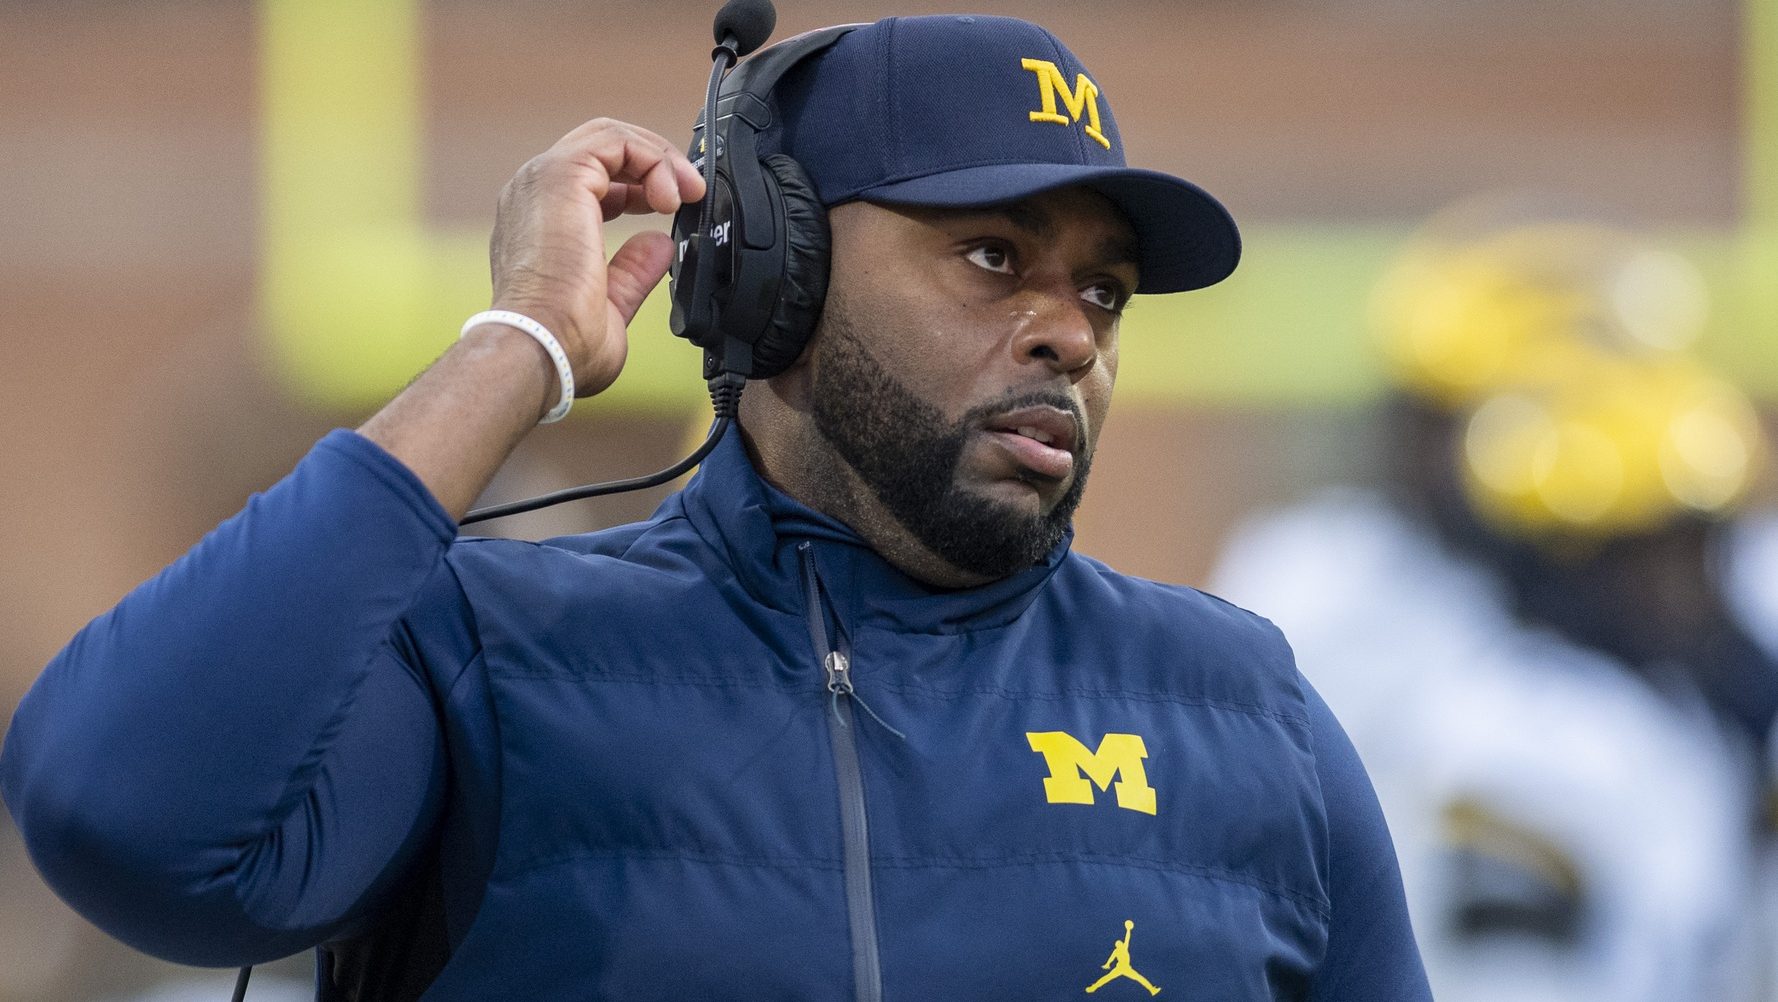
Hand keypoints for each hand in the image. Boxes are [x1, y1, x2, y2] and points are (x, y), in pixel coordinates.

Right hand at [485, 118, 705, 398]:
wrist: (542, 349)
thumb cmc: (564, 345)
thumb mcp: (611, 306)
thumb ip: (633, 271)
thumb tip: (658, 245)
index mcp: (540, 223)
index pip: (593, 179)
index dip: (640, 184)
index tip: (674, 206)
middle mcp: (535, 194)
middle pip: (602, 149)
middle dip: (655, 163)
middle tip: (692, 192)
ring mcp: (543, 180)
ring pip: (610, 138)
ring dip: (658, 158)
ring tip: (687, 192)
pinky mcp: (560, 175)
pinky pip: (614, 141)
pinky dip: (652, 158)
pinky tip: (671, 195)